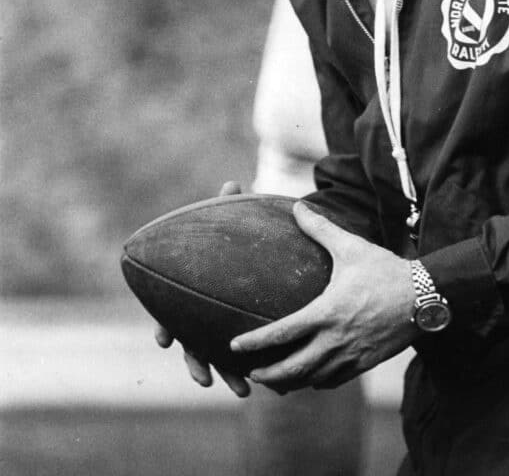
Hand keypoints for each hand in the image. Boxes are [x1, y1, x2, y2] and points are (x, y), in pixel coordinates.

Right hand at [154, 180, 249, 396]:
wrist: (258, 246)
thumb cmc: (239, 234)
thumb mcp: (235, 221)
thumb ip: (230, 206)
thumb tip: (232, 183)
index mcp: (192, 291)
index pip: (171, 312)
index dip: (165, 327)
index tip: (165, 341)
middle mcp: (201, 314)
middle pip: (193, 345)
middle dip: (199, 364)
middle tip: (207, 378)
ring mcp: (220, 326)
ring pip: (220, 358)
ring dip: (229, 375)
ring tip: (245, 389)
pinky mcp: (242, 330)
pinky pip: (248, 355)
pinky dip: (258, 368)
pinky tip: (277, 382)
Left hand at [228, 201, 415, 393]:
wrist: (425, 297)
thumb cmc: (385, 270)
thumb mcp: (351, 246)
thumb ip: (321, 229)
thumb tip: (297, 207)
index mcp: (327, 313)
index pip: (282, 334)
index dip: (256, 343)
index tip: (234, 346)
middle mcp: (336, 340)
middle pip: (293, 369)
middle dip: (269, 375)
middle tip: (251, 374)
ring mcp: (351, 356)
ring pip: (313, 379)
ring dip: (291, 382)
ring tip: (276, 380)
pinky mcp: (365, 363)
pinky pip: (334, 380)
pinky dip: (317, 381)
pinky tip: (311, 377)